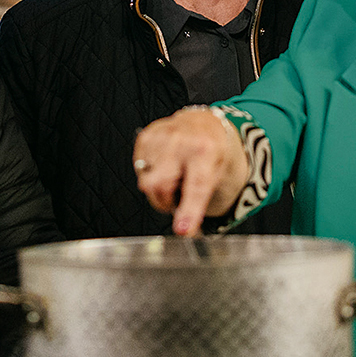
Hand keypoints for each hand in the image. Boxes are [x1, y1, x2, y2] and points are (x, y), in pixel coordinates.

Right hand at [132, 108, 246, 235]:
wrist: (201, 124)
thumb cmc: (209, 152)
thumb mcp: (216, 175)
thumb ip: (200, 203)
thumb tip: (187, 232)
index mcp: (205, 151)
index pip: (195, 186)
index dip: (189, 211)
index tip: (183, 230)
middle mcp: (181, 141)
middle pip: (160, 188)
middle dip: (166, 201)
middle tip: (178, 194)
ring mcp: (159, 137)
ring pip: (147, 183)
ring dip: (159, 189)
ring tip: (173, 175)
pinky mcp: (144, 138)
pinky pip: (140, 171)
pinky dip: (151, 175)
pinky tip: (163, 165)